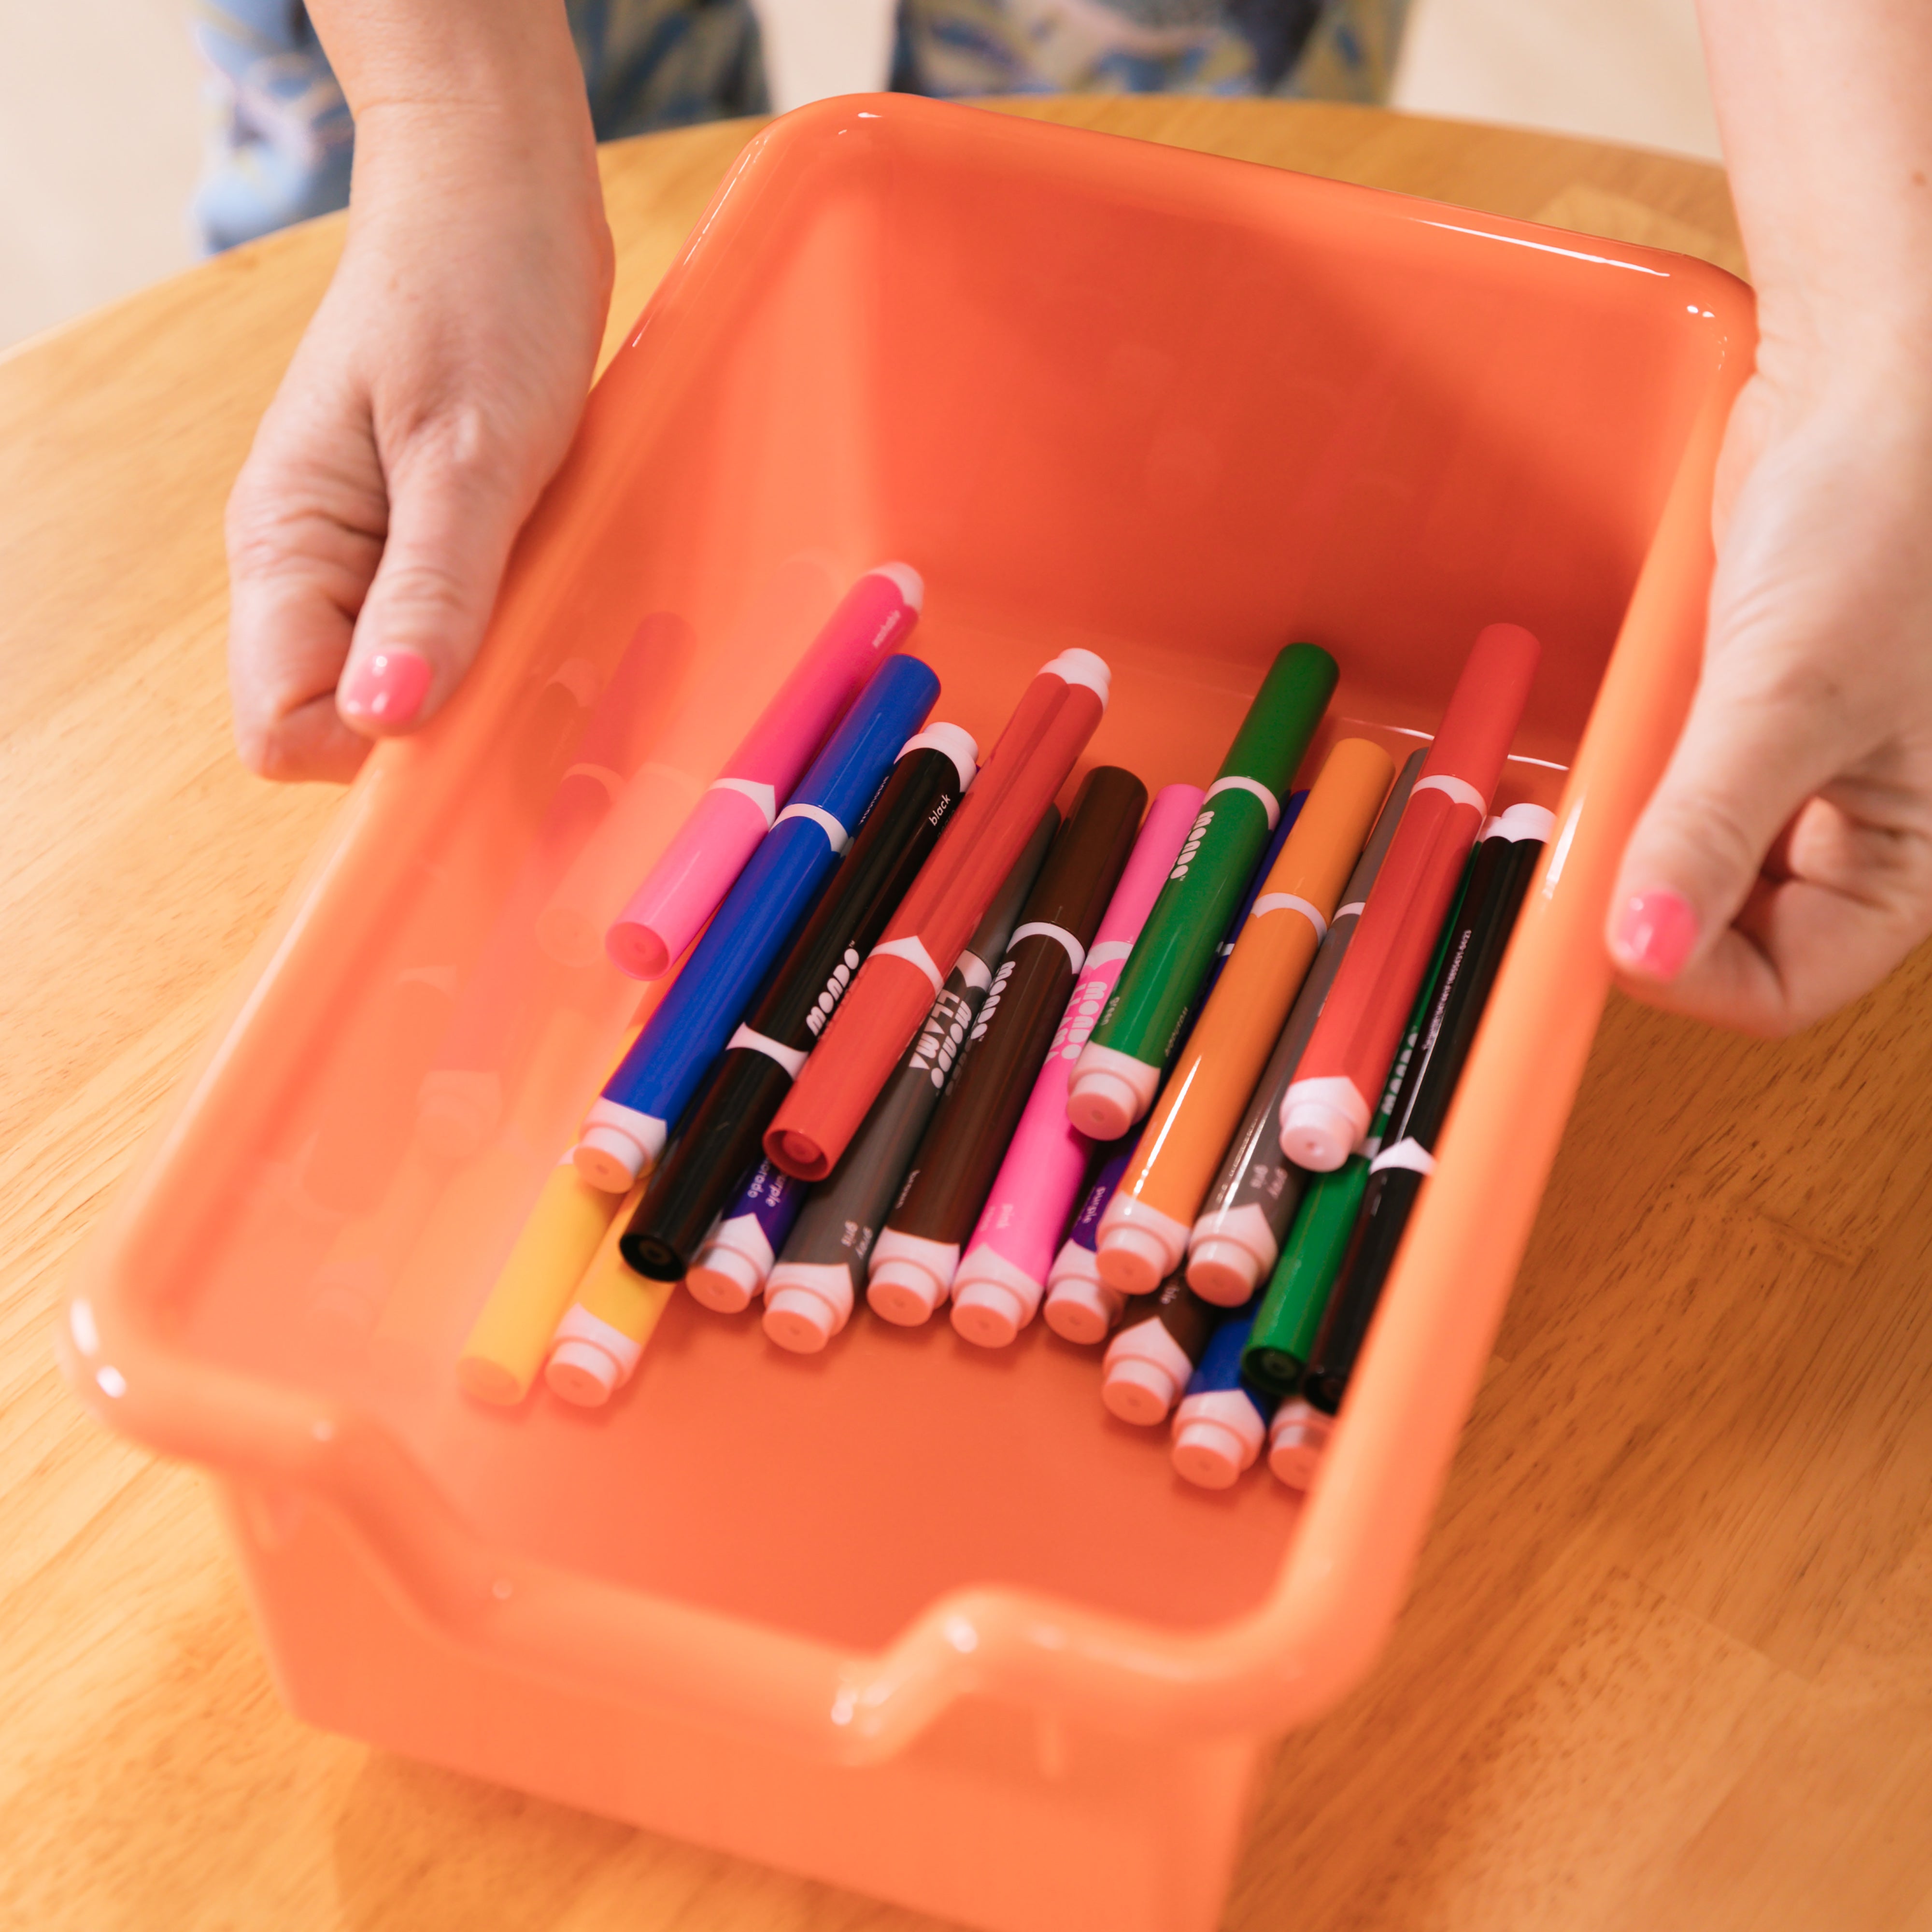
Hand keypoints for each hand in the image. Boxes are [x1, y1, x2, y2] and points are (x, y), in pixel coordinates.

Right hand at [225, 99, 612, 779]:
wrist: (499, 192)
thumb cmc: (482, 294)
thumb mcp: (469, 453)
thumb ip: (431, 592)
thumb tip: (388, 716)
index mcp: (288, 548)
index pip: (284, 727)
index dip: (374, 746)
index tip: (470, 705)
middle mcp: (314, 567)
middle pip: (346, 722)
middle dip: (437, 720)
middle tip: (530, 655)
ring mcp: (370, 556)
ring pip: (407, 684)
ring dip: (481, 678)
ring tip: (547, 607)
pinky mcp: (428, 540)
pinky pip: (450, 632)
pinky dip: (502, 634)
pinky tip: (551, 591)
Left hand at [1605, 338, 1931, 1034]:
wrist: (1879, 381)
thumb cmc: (1893, 513)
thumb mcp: (1792, 691)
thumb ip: (1712, 827)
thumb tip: (1643, 952)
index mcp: (1911, 854)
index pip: (1780, 987)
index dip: (1683, 972)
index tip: (1594, 926)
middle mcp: (1858, 832)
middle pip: (1725, 937)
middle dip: (1647, 898)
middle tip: (1580, 850)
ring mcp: (1794, 779)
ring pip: (1686, 866)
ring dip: (1633, 837)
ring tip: (1612, 776)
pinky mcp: (1741, 721)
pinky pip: (1671, 788)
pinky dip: (1636, 777)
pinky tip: (1627, 735)